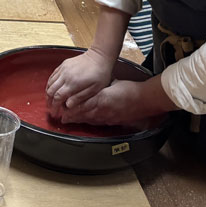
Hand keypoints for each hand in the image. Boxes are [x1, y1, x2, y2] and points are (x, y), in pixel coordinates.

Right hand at [46, 49, 114, 120]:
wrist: (99, 57)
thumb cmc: (100, 74)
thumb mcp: (94, 89)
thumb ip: (80, 98)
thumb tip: (67, 106)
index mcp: (73, 83)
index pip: (58, 97)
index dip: (54, 106)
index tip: (54, 113)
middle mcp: (65, 76)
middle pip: (51, 90)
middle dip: (49, 101)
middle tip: (51, 109)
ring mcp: (63, 69)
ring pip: (50, 83)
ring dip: (48, 93)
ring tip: (50, 101)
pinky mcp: (63, 64)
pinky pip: (53, 75)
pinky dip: (50, 83)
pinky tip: (52, 88)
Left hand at [57, 79, 171, 126]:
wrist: (144, 100)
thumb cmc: (130, 89)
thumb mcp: (113, 83)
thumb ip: (101, 87)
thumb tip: (92, 86)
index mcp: (102, 97)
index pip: (83, 102)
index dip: (72, 106)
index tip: (64, 106)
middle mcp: (103, 108)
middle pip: (83, 113)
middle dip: (71, 115)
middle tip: (61, 117)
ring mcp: (107, 116)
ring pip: (88, 119)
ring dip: (77, 120)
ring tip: (67, 121)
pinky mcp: (112, 121)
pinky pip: (97, 123)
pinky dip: (88, 122)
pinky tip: (84, 122)